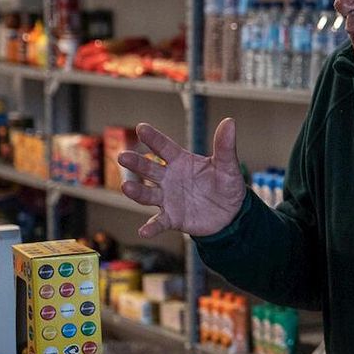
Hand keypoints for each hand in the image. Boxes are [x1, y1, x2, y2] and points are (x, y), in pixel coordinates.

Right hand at [118, 119, 245, 238]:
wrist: (230, 214)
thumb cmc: (226, 185)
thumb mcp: (228, 166)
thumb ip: (225, 146)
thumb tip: (229, 122)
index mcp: (181, 162)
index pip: (164, 147)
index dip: (153, 138)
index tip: (142, 128)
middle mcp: (169, 178)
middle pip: (149, 169)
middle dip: (136, 163)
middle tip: (123, 157)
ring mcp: (168, 198)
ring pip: (147, 194)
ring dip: (136, 192)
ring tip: (126, 187)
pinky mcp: (172, 218)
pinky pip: (159, 222)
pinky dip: (151, 227)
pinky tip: (144, 231)